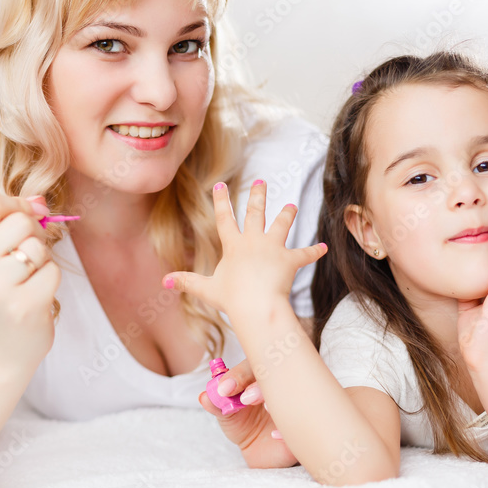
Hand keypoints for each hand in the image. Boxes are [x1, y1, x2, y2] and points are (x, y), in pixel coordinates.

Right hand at [0, 192, 61, 364]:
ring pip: (38, 247)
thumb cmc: (0, 290)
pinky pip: (52, 271)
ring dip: (42, 260)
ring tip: (27, 279)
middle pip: (21, 221)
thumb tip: (40, 199)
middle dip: (35, 234)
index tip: (25, 220)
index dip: (16, 205)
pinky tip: (34, 295)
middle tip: (26, 258)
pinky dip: (50, 280)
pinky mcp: (22, 307)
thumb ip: (10, 219)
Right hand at [162, 180, 326, 318]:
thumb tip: (164, 281)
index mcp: (233, 245)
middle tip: (261, 181)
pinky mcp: (289, 260)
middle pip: (255, 213)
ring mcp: (272, 248)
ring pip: (281, 226)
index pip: (224, 218)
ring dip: (286, 215)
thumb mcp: (206, 289)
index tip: (220, 185)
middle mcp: (253, 241)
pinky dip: (314, 251)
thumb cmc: (231, 298)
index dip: (221, 201)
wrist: (256, 305)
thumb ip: (187, 282)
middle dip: (257, 196)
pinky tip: (324, 247)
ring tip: (291, 206)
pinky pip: (304, 254)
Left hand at [198, 359, 296, 468]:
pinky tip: (276, 435)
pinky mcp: (304, 423)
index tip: (224, 389)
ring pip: (293, 394)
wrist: (259, 449)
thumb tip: (204, 396)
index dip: (239, 375)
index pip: (254, 366)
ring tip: (265, 408)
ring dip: (278, 400)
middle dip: (260, 385)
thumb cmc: (243, 421)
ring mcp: (295, 401)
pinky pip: (303, 422)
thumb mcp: (227, 413)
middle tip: (245, 399)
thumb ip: (216, 404)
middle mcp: (281, 384)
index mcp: (262, 375)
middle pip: (277, 375)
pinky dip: (288, 428)